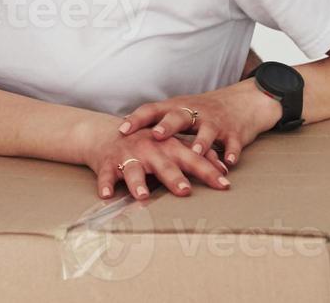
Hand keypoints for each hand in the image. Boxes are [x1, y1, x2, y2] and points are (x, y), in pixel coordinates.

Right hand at [83, 120, 230, 200]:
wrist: (108, 134)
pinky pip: (106, 175)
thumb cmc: (148, 143)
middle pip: (164, 164)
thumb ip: (198, 156)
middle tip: (185, 191)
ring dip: (137, 183)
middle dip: (174, 177)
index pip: (192, 159)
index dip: (208, 172)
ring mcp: (127, 156)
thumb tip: (224, 169)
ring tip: (143, 196)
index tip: (224, 185)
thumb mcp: (173, 145)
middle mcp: (149, 149)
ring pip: (133, 170)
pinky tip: (106, 196)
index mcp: (169, 145)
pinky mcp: (107, 163)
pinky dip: (105, 184)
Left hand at [118, 80, 279, 167]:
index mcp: (176, 108)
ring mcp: (215, 122)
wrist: (243, 102)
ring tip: (194, 153)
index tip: (122, 130)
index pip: (153, 110)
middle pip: (178, 117)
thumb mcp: (179, 111)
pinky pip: (232, 143)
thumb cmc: (203, 111)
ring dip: (200, 142)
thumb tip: (123, 134)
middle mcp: (194, 112)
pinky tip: (228, 163)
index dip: (137, 119)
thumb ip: (156, 122)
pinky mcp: (234, 133)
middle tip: (156, 135)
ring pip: (207, 131)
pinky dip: (230, 152)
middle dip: (167, 126)